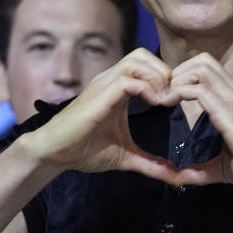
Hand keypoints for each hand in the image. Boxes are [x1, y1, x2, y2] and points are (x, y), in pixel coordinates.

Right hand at [23, 48, 178, 182]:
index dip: (166, 78)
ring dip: (157, 77)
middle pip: (143, 56)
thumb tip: (175, 177)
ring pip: (137, 61)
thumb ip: (151, 164)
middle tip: (174, 97)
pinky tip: (156, 104)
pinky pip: (127, 80)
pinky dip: (147, 87)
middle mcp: (110, 81)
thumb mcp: (126, 157)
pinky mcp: (99, 97)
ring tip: (165, 100)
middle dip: (165, 71)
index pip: (146, 66)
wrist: (53, 153)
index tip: (178, 100)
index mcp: (118, 90)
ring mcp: (103, 86)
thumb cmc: (83, 150)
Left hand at [162, 53, 232, 193]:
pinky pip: (200, 89)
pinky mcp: (229, 111)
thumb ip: (199, 170)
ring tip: (167, 100)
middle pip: (202, 60)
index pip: (207, 69)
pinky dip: (179, 92)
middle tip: (166, 95)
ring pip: (200, 68)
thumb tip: (179, 178)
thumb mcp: (222, 167)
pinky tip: (169, 106)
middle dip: (179, 72)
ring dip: (178, 80)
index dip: (185, 77)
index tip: (170, 98)